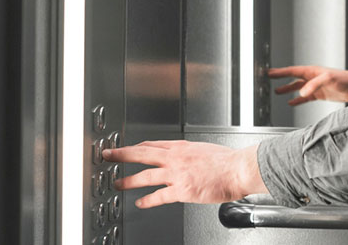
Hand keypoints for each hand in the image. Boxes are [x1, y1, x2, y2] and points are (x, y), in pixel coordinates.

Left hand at [103, 140, 266, 208]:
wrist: (239, 169)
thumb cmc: (228, 161)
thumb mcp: (205, 149)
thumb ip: (190, 154)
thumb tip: (185, 158)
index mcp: (182, 147)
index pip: (153, 144)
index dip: (136, 147)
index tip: (128, 149)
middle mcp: (176, 158)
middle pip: (142, 154)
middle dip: (122, 154)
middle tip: (108, 156)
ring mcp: (177, 174)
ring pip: (145, 176)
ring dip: (128, 180)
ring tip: (117, 183)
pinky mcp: (182, 190)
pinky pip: (159, 196)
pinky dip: (147, 200)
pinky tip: (140, 203)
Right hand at [269, 64, 347, 105]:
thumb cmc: (345, 79)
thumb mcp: (329, 79)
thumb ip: (314, 85)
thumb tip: (301, 92)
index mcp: (312, 71)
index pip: (293, 71)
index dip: (281, 72)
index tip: (270, 72)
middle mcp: (313, 78)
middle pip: (293, 78)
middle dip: (281, 79)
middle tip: (269, 79)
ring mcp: (316, 86)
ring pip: (298, 87)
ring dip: (288, 89)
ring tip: (277, 92)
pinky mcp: (320, 94)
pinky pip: (305, 97)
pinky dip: (298, 99)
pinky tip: (292, 102)